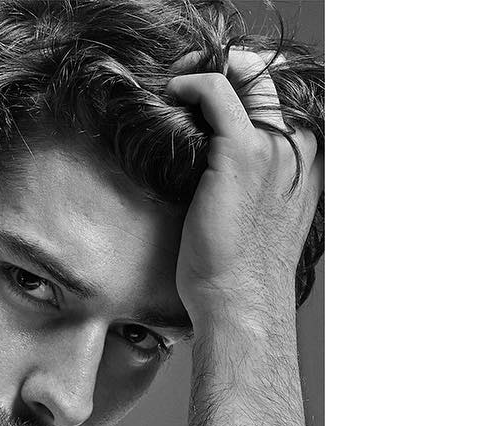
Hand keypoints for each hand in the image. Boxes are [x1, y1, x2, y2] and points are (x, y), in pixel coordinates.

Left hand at [167, 50, 321, 324]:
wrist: (239, 304)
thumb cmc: (239, 274)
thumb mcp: (256, 221)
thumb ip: (254, 184)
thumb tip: (212, 167)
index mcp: (308, 160)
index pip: (279, 97)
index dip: (242, 82)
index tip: (203, 92)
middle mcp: (300, 147)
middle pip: (266, 75)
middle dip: (224, 65)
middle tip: (184, 80)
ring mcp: (275, 147)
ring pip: (244, 74)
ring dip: (202, 71)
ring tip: (174, 87)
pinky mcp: (242, 154)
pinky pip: (216, 91)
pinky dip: (190, 84)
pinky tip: (171, 97)